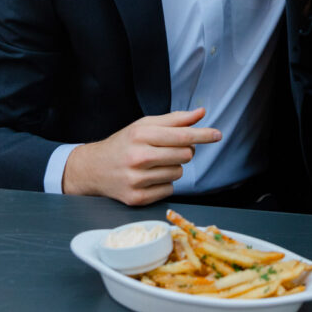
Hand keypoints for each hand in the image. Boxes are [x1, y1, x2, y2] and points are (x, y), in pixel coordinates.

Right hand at [62, 108, 221, 205]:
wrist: (93, 168)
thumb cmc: (123, 143)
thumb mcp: (144, 125)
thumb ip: (174, 119)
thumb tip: (201, 113)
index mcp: (141, 134)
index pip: (182, 135)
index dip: (203, 135)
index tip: (218, 135)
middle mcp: (138, 157)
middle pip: (185, 154)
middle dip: (185, 151)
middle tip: (171, 149)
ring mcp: (137, 179)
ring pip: (178, 173)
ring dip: (173, 167)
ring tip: (155, 163)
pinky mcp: (137, 198)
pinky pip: (169, 189)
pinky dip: (164, 183)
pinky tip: (149, 177)